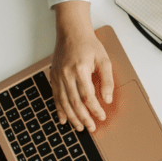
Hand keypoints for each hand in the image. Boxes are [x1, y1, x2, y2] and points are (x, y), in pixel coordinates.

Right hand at [51, 1, 113, 131]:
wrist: (71, 32)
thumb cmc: (88, 44)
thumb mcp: (104, 59)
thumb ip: (107, 80)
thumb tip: (107, 99)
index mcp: (80, 70)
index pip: (88, 96)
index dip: (95, 109)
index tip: (102, 116)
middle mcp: (66, 74)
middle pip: (75, 103)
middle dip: (83, 118)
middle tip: (91, 128)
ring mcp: (58, 76)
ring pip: (64, 102)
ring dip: (72, 117)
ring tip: (79, 128)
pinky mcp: (53, 76)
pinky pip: (55, 97)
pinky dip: (59, 110)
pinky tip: (63, 119)